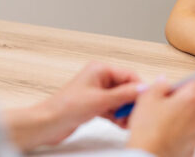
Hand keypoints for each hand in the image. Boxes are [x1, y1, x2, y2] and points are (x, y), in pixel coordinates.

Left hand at [4, 61, 141, 149]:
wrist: (47, 124)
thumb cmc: (65, 108)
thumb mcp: (100, 101)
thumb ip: (123, 94)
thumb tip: (143, 89)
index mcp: (100, 69)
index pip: (129, 75)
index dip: (139, 88)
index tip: (148, 101)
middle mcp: (99, 78)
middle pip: (126, 87)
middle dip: (132, 102)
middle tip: (137, 115)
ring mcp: (97, 92)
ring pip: (120, 99)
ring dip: (125, 111)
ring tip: (128, 122)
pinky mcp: (94, 105)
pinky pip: (113, 108)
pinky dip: (118, 116)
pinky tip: (121, 124)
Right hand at [127, 78, 194, 156]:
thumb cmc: (149, 130)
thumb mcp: (148, 97)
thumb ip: (159, 85)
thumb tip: (163, 82)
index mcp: (190, 100)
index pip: (193, 83)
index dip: (179, 84)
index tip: (170, 89)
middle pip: (191, 102)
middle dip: (177, 102)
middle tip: (160, 106)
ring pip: (188, 120)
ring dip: (178, 119)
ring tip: (159, 123)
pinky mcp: (191, 148)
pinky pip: (186, 135)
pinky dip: (177, 134)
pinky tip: (163, 135)